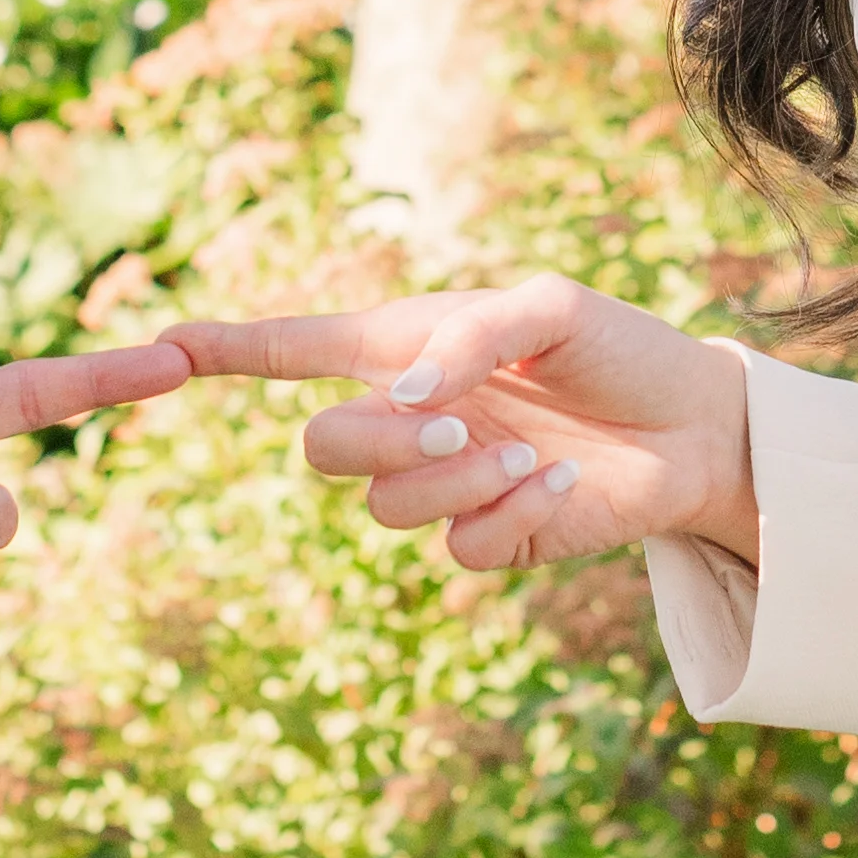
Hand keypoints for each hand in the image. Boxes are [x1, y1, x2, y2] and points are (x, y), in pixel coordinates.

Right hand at [173, 277, 756, 575]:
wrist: (695, 428)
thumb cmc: (618, 349)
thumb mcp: (552, 308)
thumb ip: (471, 335)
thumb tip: (406, 398)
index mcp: (407, 347)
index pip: (293, 349)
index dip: (226, 350)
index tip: (162, 346)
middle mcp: (412, 418)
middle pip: (322, 448)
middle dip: (375, 443)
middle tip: (455, 428)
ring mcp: (445, 484)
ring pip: (385, 507)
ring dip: (456, 482)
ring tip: (531, 456)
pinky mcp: (490, 538)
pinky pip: (458, 549)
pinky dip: (507, 517)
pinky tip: (557, 488)